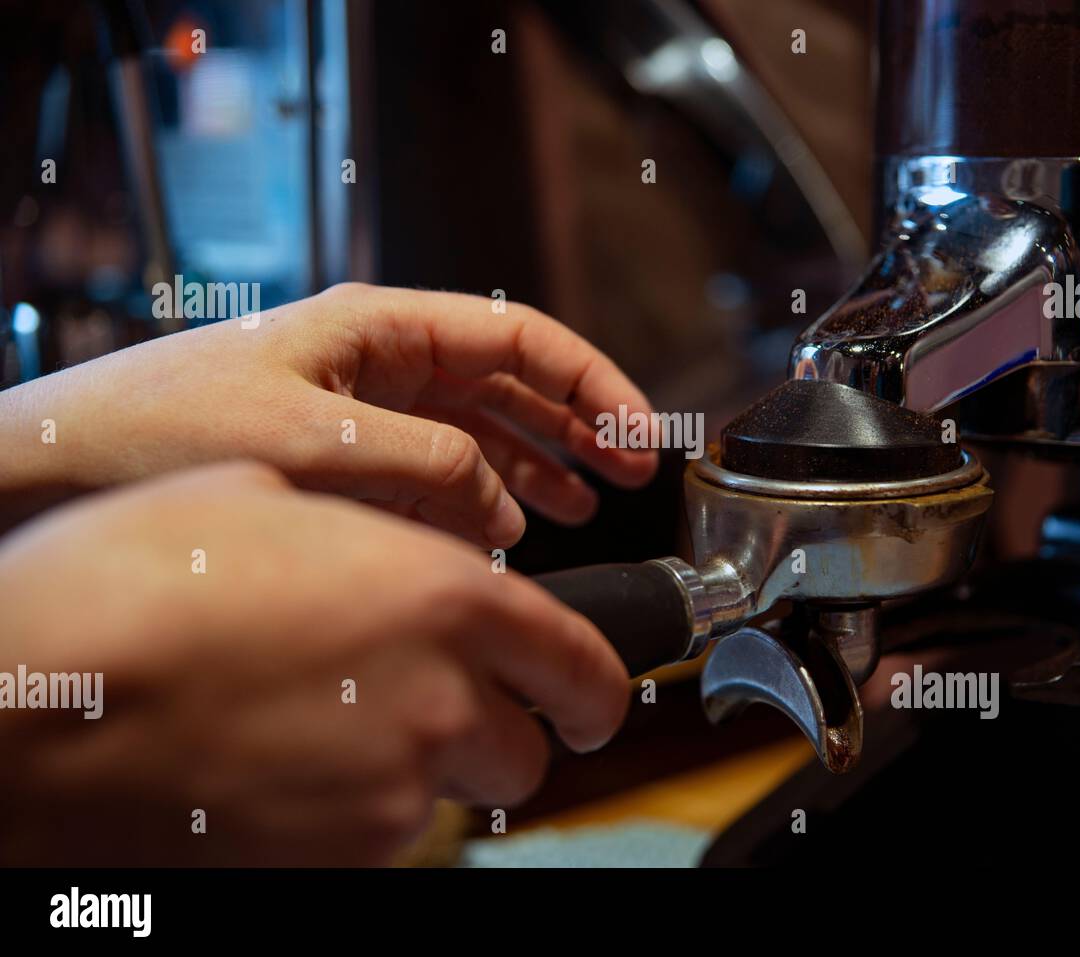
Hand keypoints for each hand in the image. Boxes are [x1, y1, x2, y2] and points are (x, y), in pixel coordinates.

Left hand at [0, 283, 657, 545]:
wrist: (57, 468)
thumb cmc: (159, 430)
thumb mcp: (312, 443)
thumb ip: (426, 468)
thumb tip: (503, 509)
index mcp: (378, 328)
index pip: (519, 339)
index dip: (592, 382)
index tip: (641, 433)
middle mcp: (379, 360)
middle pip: (508, 382)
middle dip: (575, 423)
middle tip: (629, 474)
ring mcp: (363, 407)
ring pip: (479, 427)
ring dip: (537, 462)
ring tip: (585, 504)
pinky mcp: (343, 453)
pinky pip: (436, 467)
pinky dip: (481, 495)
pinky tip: (508, 525)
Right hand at [0, 462, 629, 864]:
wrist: (32, 705)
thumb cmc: (131, 587)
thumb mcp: (266, 500)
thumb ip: (372, 535)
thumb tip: (391, 550)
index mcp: (443, 599)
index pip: (584, 664)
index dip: (597, 686)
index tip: (591, 697)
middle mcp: (437, 701)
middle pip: (531, 748)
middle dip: (504, 730)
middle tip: (451, 709)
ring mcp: (387, 792)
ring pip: (454, 793)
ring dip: (424, 765)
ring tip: (335, 726)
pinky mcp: (333, 857)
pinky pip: (379, 833)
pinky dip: (355, 805)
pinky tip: (287, 764)